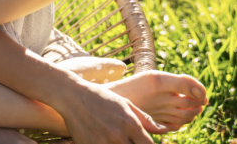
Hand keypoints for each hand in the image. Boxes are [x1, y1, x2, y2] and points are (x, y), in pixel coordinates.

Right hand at [54, 74, 168, 143]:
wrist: (73, 96)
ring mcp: (103, 143)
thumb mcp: (125, 104)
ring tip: (117, 140)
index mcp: (130, 124)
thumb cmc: (101, 98)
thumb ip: (145, 119)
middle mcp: (119, 135)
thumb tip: (163, 131)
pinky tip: (105, 140)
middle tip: (129, 141)